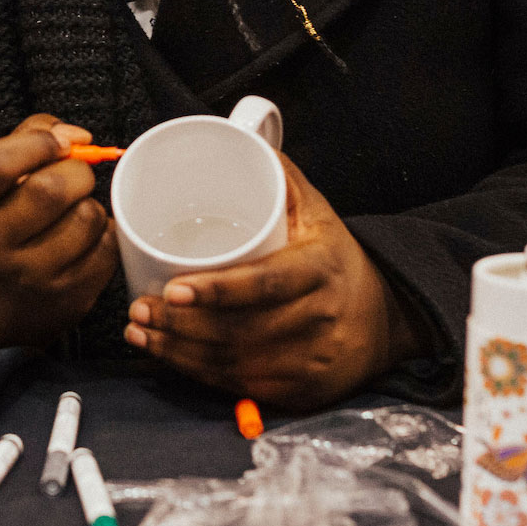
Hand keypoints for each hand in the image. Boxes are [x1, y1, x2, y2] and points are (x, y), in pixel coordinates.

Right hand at [0, 114, 118, 350]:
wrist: (7, 299)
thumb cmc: (10, 220)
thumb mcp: (3, 180)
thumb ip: (32, 138)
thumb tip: (77, 137)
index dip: (36, 143)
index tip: (60, 143)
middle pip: (49, 189)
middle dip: (77, 171)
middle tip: (76, 177)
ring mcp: (32, 272)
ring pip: (86, 216)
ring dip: (91, 205)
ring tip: (76, 213)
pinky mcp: (70, 292)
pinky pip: (108, 244)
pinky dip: (106, 232)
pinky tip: (87, 238)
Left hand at [124, 152, 390, 411]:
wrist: (387, 317)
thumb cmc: (335, 257)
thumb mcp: (318, 211)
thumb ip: (279, 175)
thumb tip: (234, 133)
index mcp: (321, 268)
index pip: (266, 283)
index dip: (218, 290)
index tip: (172, 288)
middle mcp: (320, 318)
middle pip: (241, 329)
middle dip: (182, 324)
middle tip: (139, 309)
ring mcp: (313, 360)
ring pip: (235, 363)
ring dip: (180, 352)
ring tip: (141, 331)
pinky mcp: (304, 392)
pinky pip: (243, 386)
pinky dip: (200, 375)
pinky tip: (169, 358)